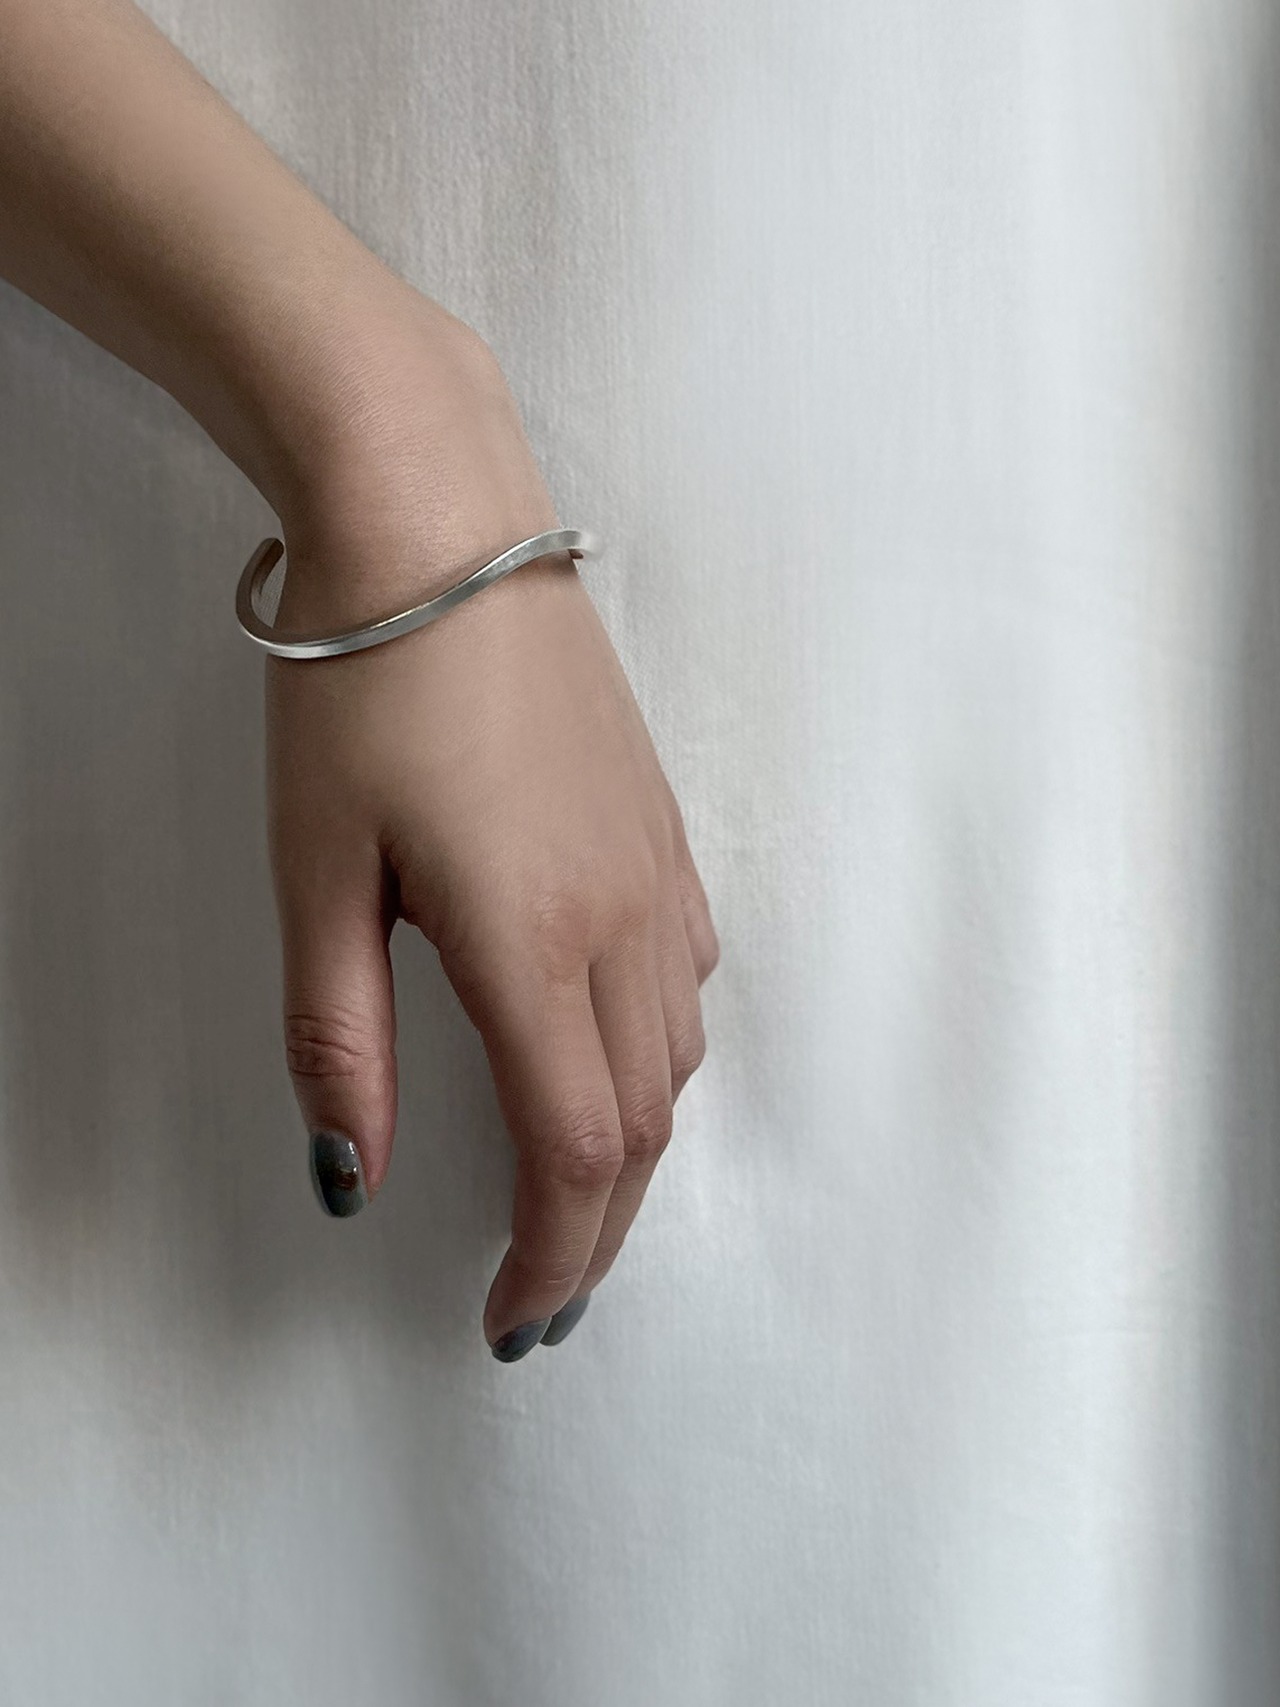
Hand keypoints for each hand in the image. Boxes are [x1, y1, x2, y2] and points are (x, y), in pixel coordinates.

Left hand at [265, 306, 718, 1359]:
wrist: (439, 525)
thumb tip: (354, 1174)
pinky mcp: (663, 825)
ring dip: (628, 1146)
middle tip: (540, 1289)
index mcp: (532, 939)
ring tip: (568, 1190)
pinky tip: (604, 1047)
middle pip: (641, 1125)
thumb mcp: (317, 869)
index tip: (509, 1321)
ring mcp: (658, 867)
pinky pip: (689, 977)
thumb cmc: (363, 687)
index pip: (571, 1153)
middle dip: (596, 1230)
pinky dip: (653, 1055)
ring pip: (676, 1056)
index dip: (550, 1259)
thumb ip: (341, 1037)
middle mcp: (622, 917)